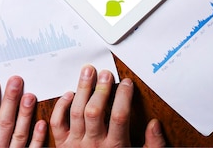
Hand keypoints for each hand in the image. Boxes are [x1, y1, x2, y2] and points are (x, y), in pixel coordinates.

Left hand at [50, 65, 164, 147]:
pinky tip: (69, 94)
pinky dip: (60, 106)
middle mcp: (94, 145)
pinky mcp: (62, 145)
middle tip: (106, 73)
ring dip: (82, 90)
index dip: (124, 96)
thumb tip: (154, 124)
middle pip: (95, 111)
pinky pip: (58, 123)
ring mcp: (76, 145)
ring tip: (88, 72)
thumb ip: (152, 145)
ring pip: (76, 112)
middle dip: (100, 89)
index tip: (127, 83)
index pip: (119, 116)